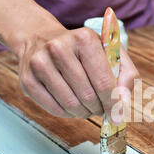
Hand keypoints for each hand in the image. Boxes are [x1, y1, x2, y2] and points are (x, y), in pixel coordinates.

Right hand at [17, 26, 137, 122]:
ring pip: (71, 105)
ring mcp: (40, 63)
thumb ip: (126, 76)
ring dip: (84, 112)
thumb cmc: (82, 51)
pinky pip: (54, 109)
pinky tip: (71, 104)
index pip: (103, 82)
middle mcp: (59, 48)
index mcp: (84, 39)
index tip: (118, 115)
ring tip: (87, 106)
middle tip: (101, 108)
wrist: (40, 39)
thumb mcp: (109, 53)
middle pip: (88, 96)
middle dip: (99, 108)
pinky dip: (68, 113)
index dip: (114, 103)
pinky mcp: (27, 79)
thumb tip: (124, 105)